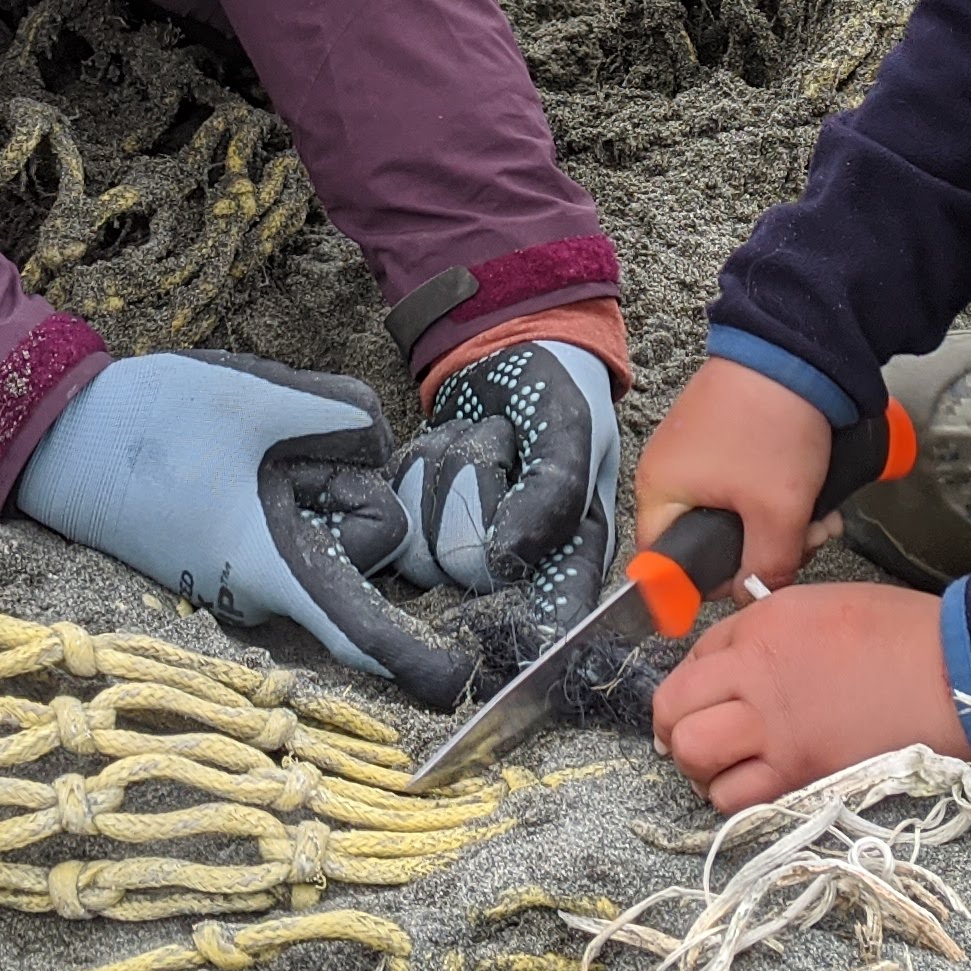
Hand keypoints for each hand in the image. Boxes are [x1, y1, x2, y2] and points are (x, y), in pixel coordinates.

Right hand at [8, 351, 473, 708]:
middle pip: (362, 533)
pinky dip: (281, 479)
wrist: (57, 436)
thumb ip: (342, 416)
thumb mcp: (257, 399)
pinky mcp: (228, 552)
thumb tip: (383, 441)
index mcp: (269, 564)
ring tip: (235, 448)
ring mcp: (242, 572)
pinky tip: (226, 457)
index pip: (355, 624)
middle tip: (268, 447)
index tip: (453, 688)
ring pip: (324, 517)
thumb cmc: (150, 424)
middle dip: (342, 480)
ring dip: (305, 473)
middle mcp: (261, 586)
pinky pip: (289, 515)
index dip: (409, 657)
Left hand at [390, 341, 621, 621]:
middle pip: (466, 569)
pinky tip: (448, 440)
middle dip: (475, 488)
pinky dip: (417, 465)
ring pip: (423, 542)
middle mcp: (518, 565)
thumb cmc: (556, 388)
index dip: (518, 620)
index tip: (495, 565)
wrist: (508, 345)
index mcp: (573, 556)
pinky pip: (396, 515)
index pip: (547, 624)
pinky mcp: (421, 524)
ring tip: (480, 436)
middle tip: (503, 442)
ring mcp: (464, 548)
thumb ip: (554, 495)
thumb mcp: (569, 428)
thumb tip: (507, 560)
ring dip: (445, 470)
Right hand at [630, 358, 834, 590]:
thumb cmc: (769, 417)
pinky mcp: (730, 438)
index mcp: (660, 491)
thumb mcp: (776, 508)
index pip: (665, 566)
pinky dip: (782, 495)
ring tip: (818, 516)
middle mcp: (672, 473)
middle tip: (802, 542)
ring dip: (783, 524)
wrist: (797, 349)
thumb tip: (755, 594)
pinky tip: (815, 495)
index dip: (709, 583)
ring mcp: (702, 453)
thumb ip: (765, 566)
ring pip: (738, 515)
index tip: (747, 582)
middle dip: (765, 549)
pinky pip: (750, 486)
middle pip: (711, 542)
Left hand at [649, 582, 968, 815]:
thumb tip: (730, 660)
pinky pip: (738, 799)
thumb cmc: (897, 631)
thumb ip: (763, 629)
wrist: (951, 675)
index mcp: (760, 630)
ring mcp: (775, 733)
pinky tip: (751, 783)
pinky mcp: (800, 776)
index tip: (702, 695)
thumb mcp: (816, 603)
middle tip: (692, 732)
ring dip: (699, 764)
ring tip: (720, 764)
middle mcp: (755, 680)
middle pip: (674, 711)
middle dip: (674, 724)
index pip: (690, 660)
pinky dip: (733, 795)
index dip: (691, 681)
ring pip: (695, 758)